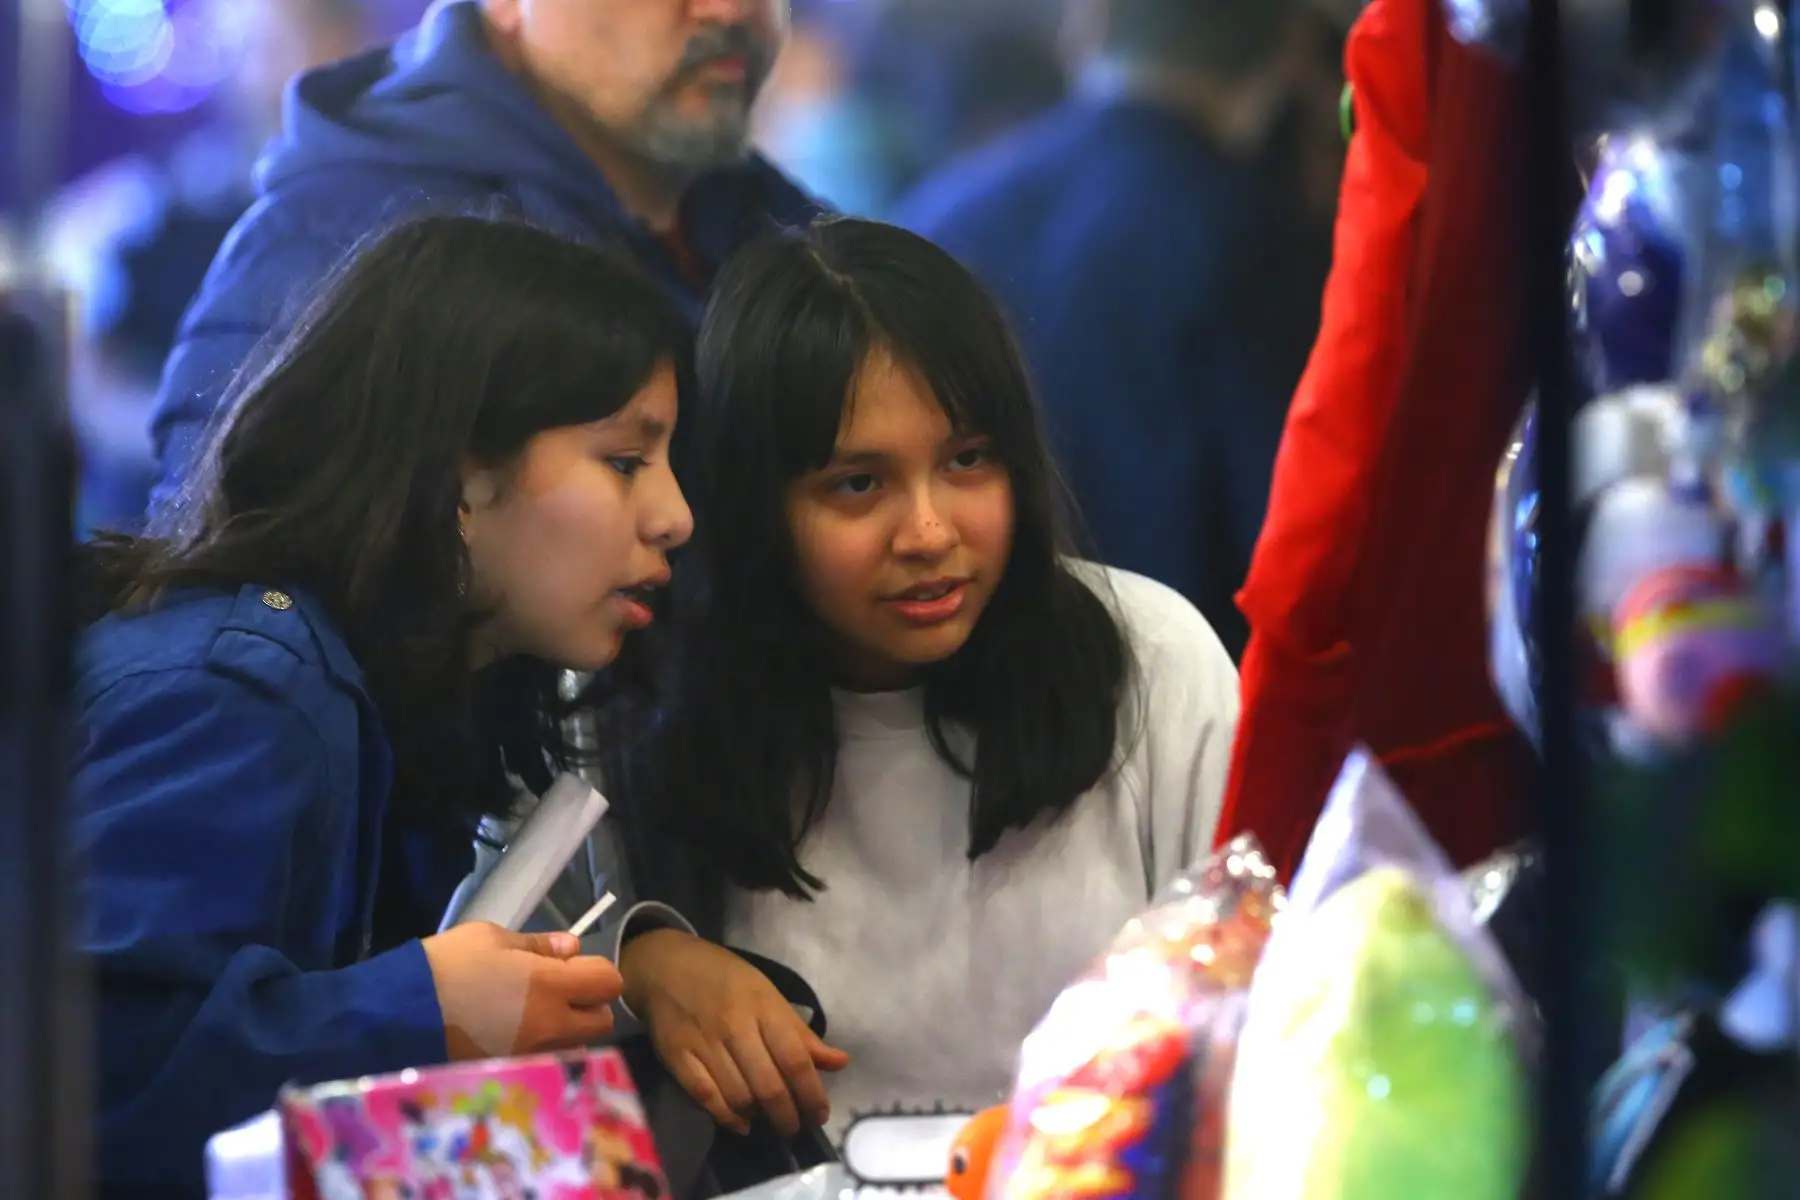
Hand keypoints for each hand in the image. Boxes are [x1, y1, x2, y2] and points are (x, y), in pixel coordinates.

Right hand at [421, 922, 623, 1060]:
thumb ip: (538, 945)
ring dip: (571, 1029)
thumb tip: (572, 948)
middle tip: (561, 991)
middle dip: (591, 1004)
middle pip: (603, 1020)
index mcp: (550, 985)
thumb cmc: (447, 966)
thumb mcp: (491, 939)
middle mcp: (551, 1025)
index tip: (573, 966)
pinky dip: (546, 1049)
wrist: (398, 1016)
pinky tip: (517, 1033)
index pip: (609, 982)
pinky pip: (549, 1061)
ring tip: (537, 1014)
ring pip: (578, 1045)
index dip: (597, 971)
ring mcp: (533, 1054)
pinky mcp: (514, 1072)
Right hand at [621, 929, 849, 1136]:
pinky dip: (727, 1117)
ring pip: (740, 1096)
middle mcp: (735, 1026)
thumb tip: (840, 1062)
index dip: (812, 1094)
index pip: (795, 1059)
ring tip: (770, 1120)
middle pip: (769, 1085)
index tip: (819, 1115)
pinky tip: (741, 1123)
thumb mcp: (767, 993)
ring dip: (760, 1117)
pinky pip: (706, 1097)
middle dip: (788, 1116)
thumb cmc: (725, 978)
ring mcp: (704, 1043)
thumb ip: (800, 1032)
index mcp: (763, 1006)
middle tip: (796, 1126)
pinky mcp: (677, 1057)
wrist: (665, 966)